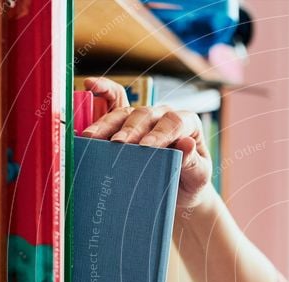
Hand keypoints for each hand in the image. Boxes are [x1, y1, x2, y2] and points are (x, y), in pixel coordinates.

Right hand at [81, 76, 213, 208]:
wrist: (180, 190)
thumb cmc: (191, 181)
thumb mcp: (199, 176)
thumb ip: (193, 161)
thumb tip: (186, 144)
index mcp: (188, 124)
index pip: (174, 122)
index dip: (160, 133)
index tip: (147, 147)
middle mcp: (165, 115)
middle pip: (146, 115)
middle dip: (131, 129)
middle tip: (119, 144)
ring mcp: (145, 117)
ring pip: (126, 113)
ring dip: (108, 124)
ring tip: (92, 137)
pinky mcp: (128, 122)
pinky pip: (115, 100)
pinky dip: (103, 92)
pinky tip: (89, 86)